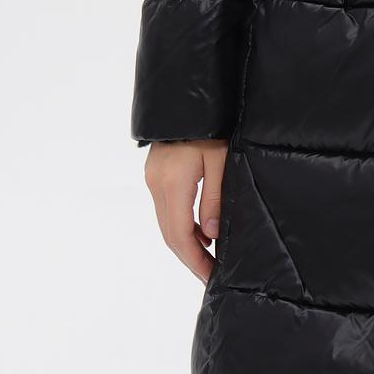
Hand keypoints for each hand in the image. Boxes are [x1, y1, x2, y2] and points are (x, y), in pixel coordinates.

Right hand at [143, 139, 230, 282]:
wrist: (188, 96)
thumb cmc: (210, 125)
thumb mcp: (220, 160)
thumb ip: (214, 198)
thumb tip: (211, 236)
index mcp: (172, 184)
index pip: (180, 235)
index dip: (195, 260)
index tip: (209, 277)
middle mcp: (156, 184)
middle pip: (169, 233)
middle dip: (189, 257)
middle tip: (208, 275)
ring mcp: (153, 178)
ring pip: (166, 222)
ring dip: (185, 242)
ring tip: (207, 258)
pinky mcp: (156, 173)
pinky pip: (167, 208)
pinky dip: (181, 224)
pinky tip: (200, 230)